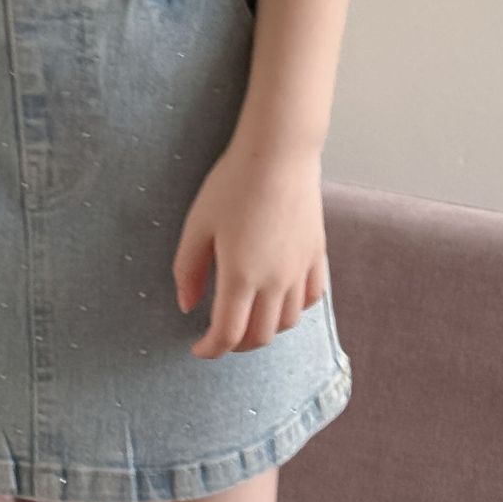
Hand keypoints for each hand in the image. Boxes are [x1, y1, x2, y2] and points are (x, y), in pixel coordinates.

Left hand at [172, 141, 328, 358]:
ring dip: (266, 330)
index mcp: (241, 276)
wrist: (278, 152)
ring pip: (288, 322)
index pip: (227, 334)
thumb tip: (186, 306)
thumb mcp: (198, 223)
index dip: (210, 349)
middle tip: (220, 335)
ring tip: (249, 318)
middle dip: (237, 345)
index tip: (197, 349)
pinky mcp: (316, 253)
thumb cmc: (232, 183)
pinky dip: (296, 309)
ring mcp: (300, 269)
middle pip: (260, 336)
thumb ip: (188, 269)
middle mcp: (275, 281)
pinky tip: (282, 299)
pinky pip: (312, 297)